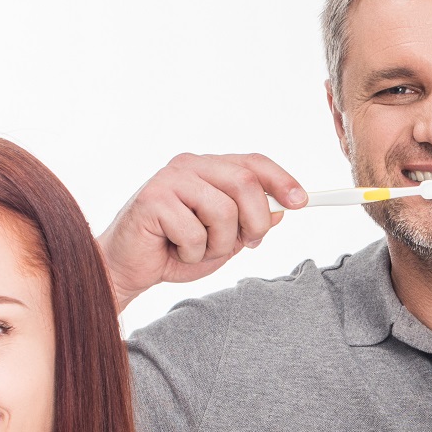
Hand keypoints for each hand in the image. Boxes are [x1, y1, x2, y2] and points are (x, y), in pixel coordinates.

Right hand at [96, 152, 306, 309]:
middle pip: (244, 182)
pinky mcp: (152, 200)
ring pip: (223, 209)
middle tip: (248, 244)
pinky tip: (174, 250)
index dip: (281, 180)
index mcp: (208, 169)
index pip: (252, 162)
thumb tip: (281, 210)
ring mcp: (169, 180)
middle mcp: (189, 166)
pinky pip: (194, 231)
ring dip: (220, 244)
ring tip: (198, 250)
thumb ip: (249, 222)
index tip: (302, 202)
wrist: (129, 269)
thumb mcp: (224, 239)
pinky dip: (192, 252)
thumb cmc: (174, 251)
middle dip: (255, 220)